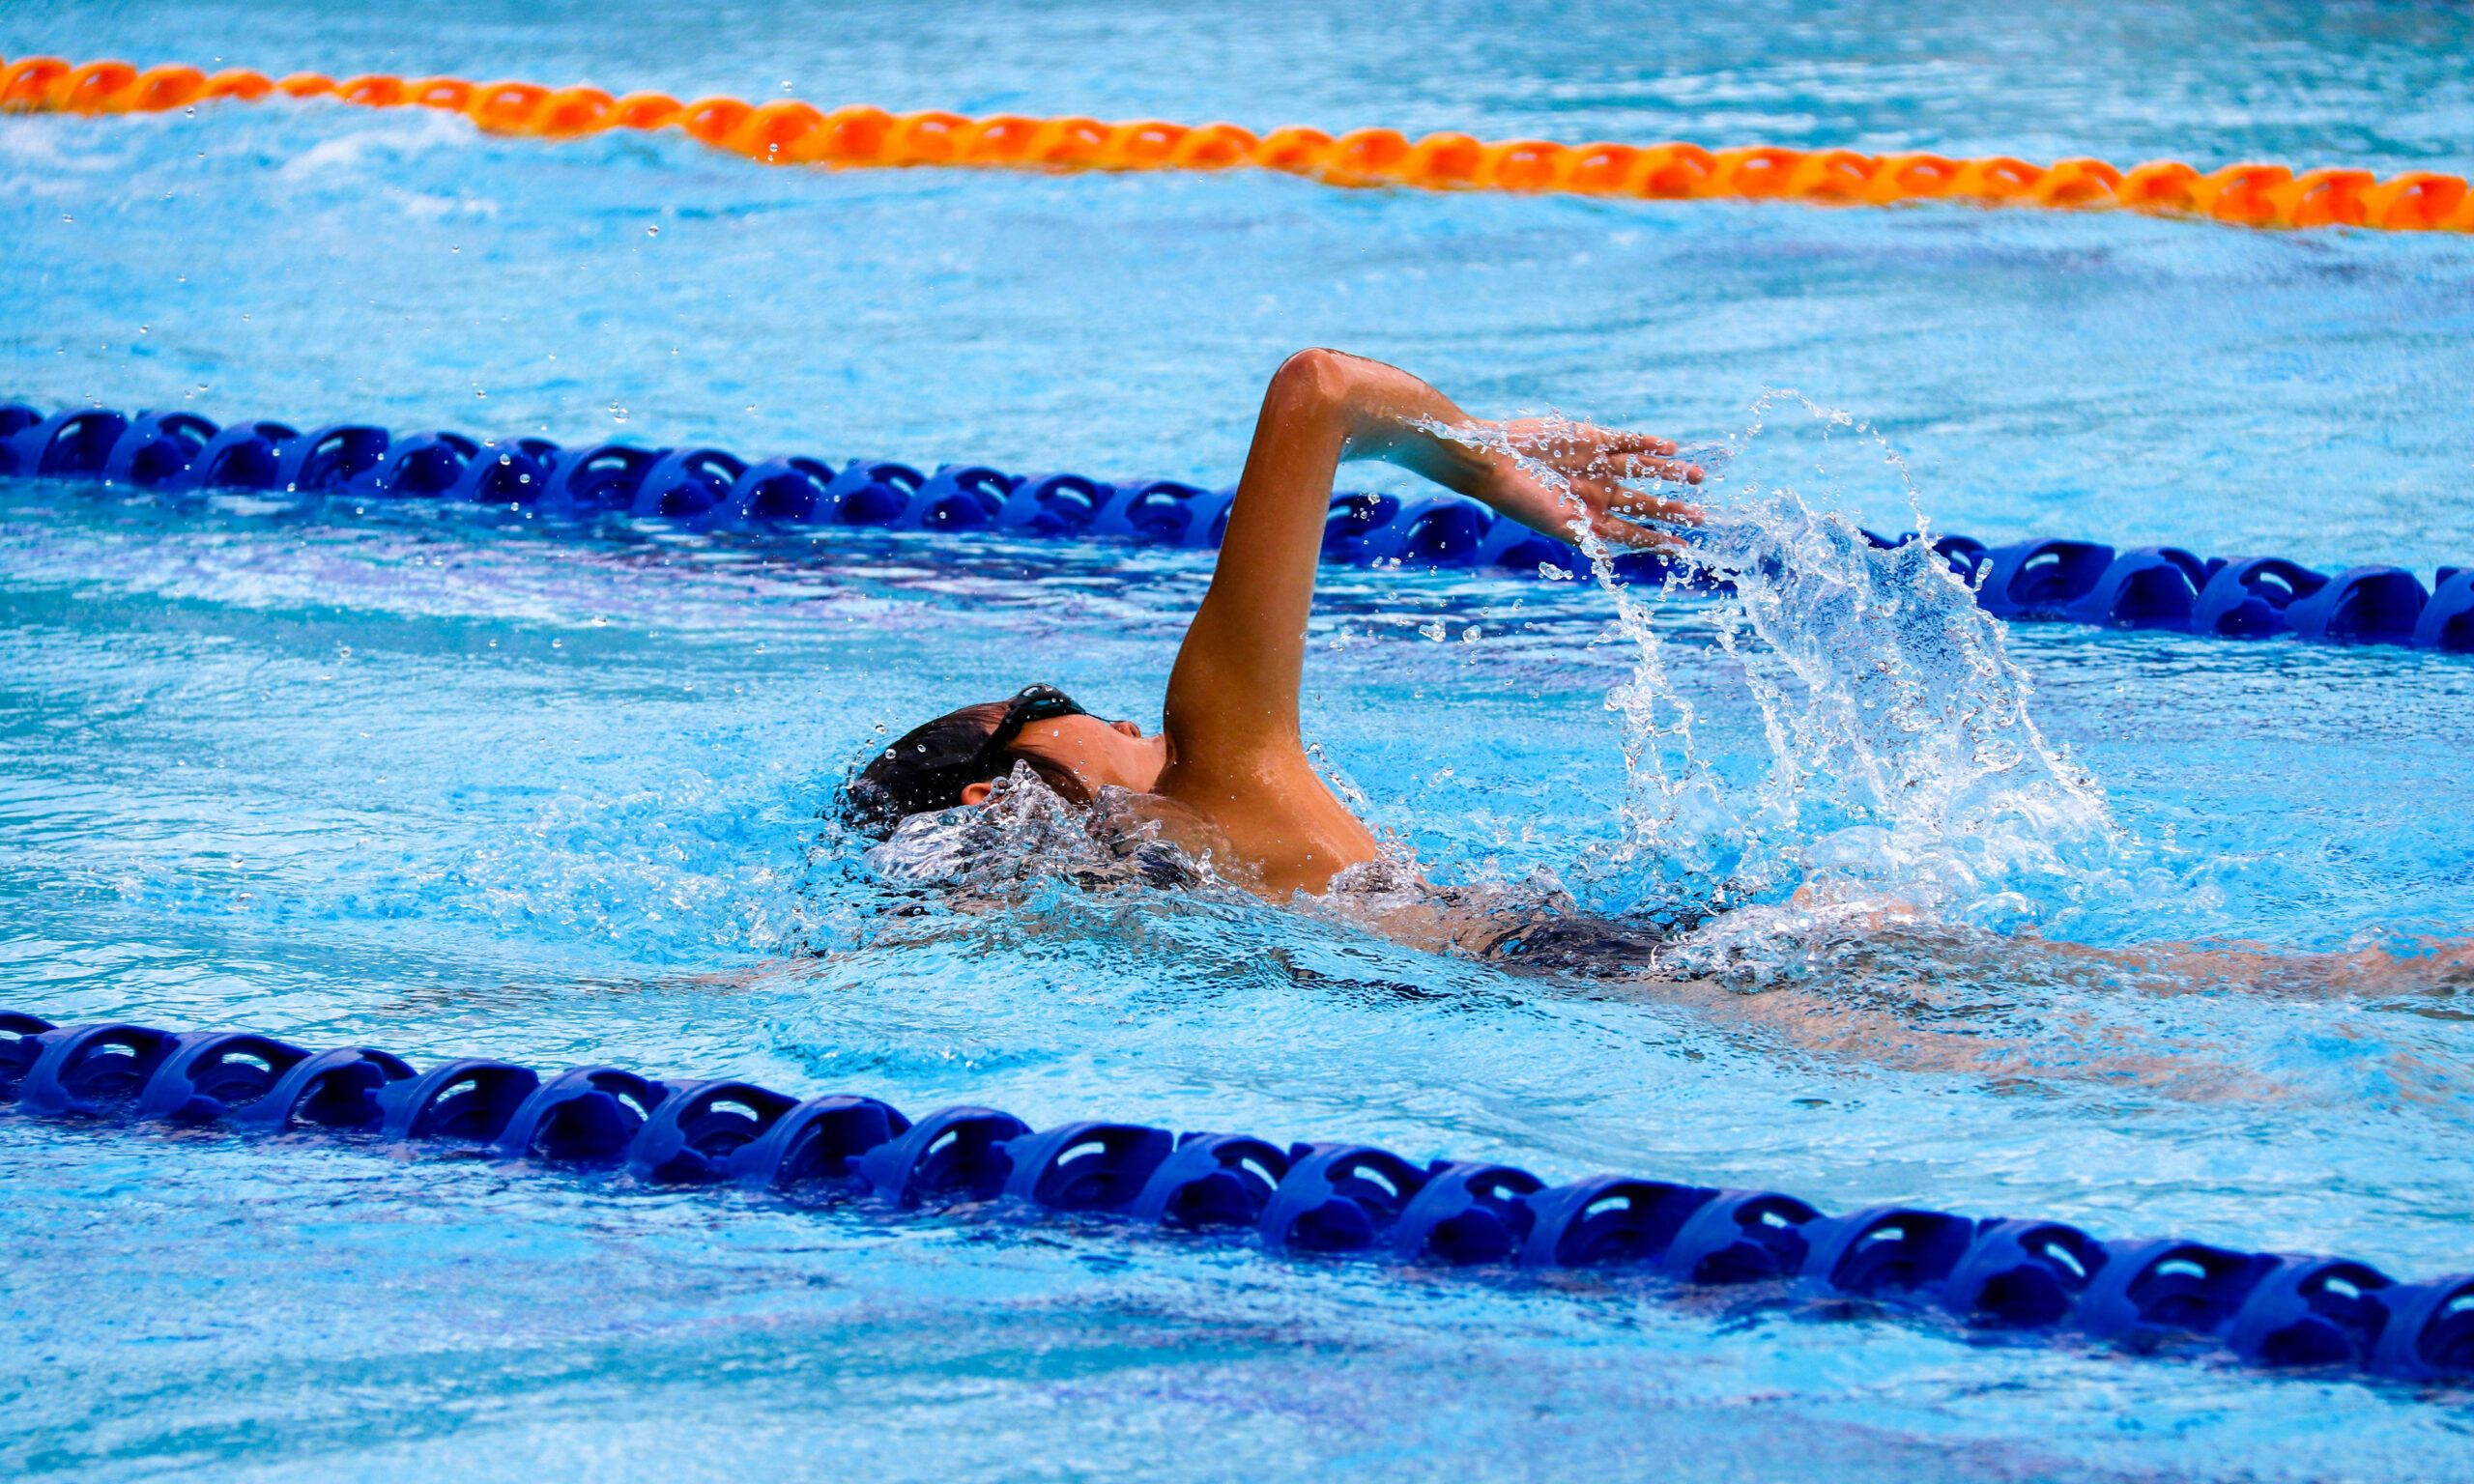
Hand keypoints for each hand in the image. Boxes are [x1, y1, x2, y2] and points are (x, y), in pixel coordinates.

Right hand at [1476, 418, 1703, 549]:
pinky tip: (1670, 448)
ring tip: (1697, 475)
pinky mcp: (1590, 439)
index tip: (1684, 549)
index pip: (1632, 533)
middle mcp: (1597, 493)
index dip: (1658, 541)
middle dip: (1672, 510)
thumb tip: (1611, 558)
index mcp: (1588, 518)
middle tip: (1700, 516)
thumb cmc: (1519, 498)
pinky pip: (1626, 442)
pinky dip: (1647, 444)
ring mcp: (1596, 465)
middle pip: (1643, 503)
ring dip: (1668, 473)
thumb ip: (1585, 537)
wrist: (1493, 459)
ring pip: (1642, 470)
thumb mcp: (1554, 524)